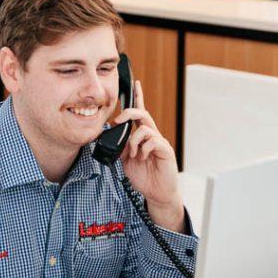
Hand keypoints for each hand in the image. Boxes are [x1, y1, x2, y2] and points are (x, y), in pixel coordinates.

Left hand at [114, 79, 183, 231]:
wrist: (157, 193)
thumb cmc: (144, 176)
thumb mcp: (125, 160)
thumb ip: (121, 146)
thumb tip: (112, 136)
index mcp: (142, 136)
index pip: (139, 113)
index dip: (138, 97)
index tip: (135, 84)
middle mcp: (152, 135)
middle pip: (142, 114)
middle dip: (129, 112)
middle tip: (118, 120)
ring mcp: (159, 142)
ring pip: (145, 128)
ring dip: (133, 141)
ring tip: (133, 154)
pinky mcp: (165, 150)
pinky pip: (153, 141)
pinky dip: (143, 149)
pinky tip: (142, 158)